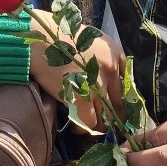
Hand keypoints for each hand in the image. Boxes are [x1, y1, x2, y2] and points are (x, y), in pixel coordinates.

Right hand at [27, 11, 123, 131]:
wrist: (39, 39)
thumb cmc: (59, 37)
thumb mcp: (89, 41)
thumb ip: (102, 58)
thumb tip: (106, 81)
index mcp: (115, 54)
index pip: (127, 85)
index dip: (120, 100)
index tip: (113, 107)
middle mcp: (111, 69)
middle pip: (119, 103)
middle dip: (112, 116)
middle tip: (103, 123)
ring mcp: (98, 85)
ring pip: (106, 116)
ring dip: (98, 124)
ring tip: (87, 125)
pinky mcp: (82, 98)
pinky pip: (90, 122)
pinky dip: (84, 127)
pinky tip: (76, 126)